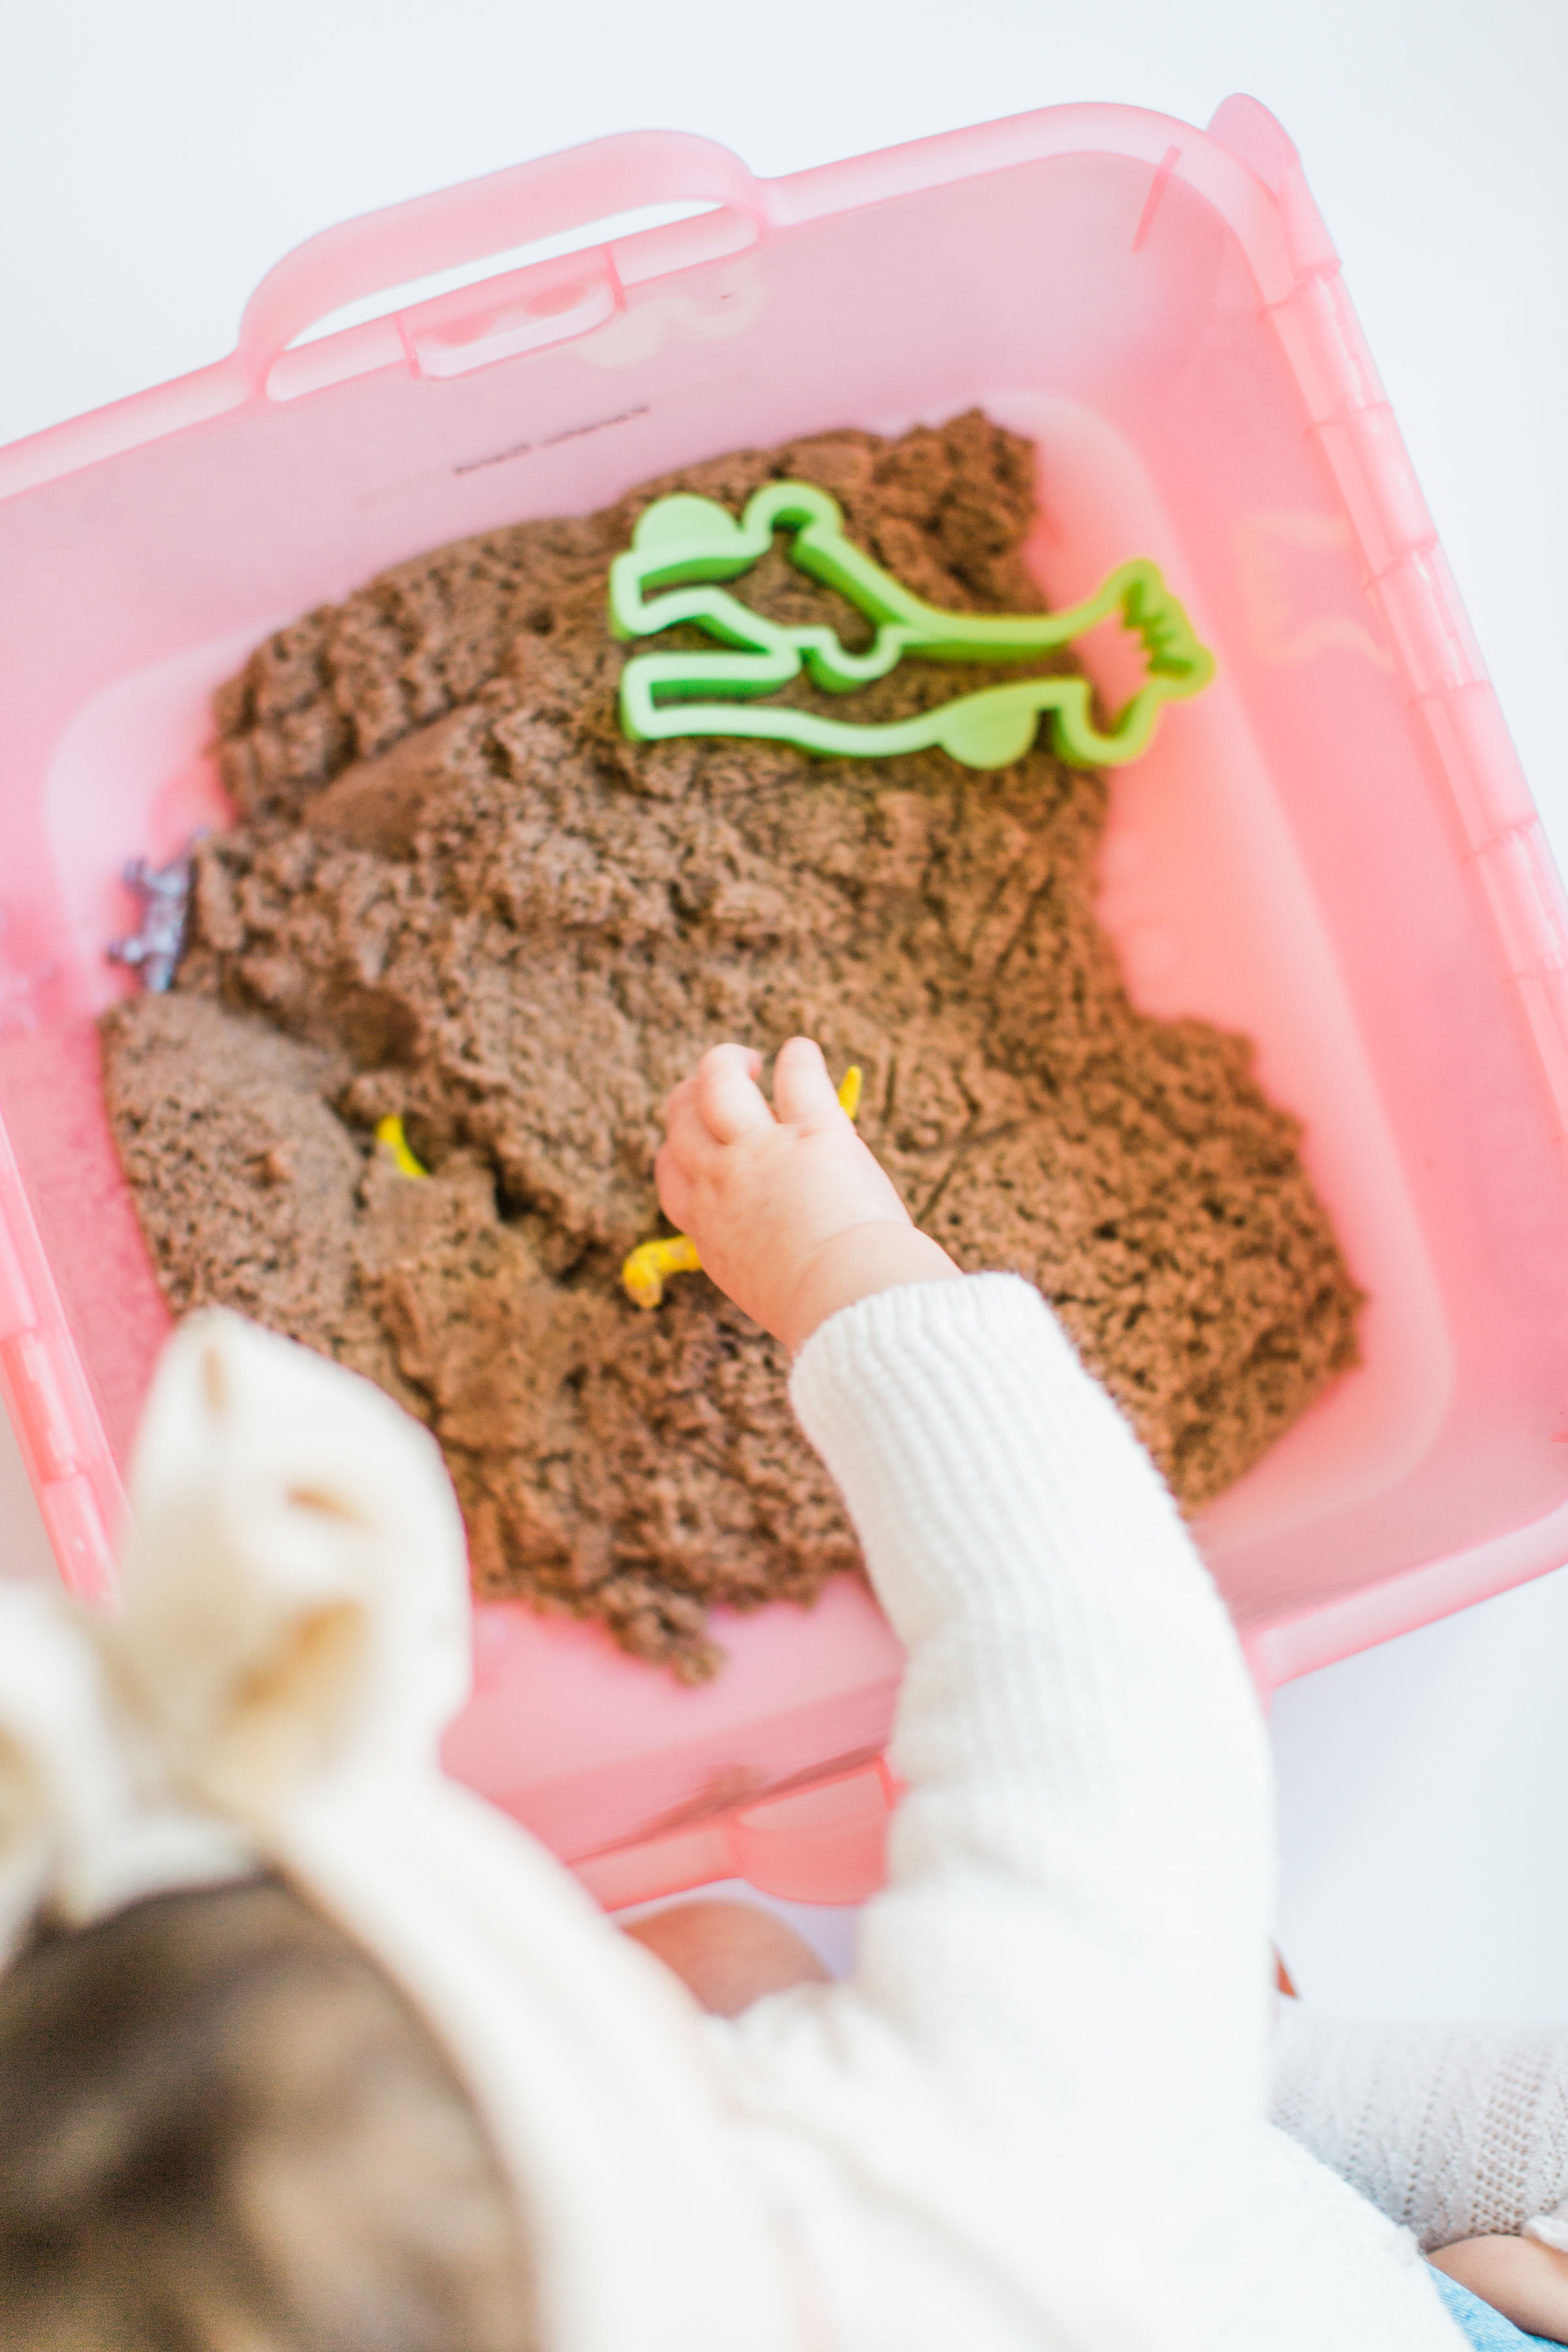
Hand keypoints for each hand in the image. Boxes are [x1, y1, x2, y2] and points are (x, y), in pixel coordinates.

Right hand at [655, 1038, 960, 1353]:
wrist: (848, 1301)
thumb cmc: (819, 1310)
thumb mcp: (760, 1288)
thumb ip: (754, 1255)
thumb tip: (773, 1252)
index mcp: (707, 1225)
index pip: (670, 1172)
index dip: (679, 1149)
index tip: (700, 1145)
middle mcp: (721, 1180)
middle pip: (682, 1117)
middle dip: (693, 1095)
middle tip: (726, 1088)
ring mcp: (761, 1150)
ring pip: (717, 1080)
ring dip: (727, 1061)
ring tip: (753, 1061)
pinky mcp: (813, 1130)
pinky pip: (796, 1075)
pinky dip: (798, 1057)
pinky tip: (803, 1053)